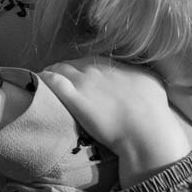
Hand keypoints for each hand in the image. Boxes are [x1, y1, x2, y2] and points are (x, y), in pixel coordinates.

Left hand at [40, 57, 189, 186]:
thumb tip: (138, 74)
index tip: (79, 74)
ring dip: (52, 72)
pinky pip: (51, 80)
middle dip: (66, 69)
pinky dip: (44, 78)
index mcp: (115, 65)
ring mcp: (83, 81)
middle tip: (61, 78)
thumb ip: (140, 74)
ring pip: (59, 68)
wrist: (145, 132)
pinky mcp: (73, 98)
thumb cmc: (154, 111)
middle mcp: (97, 68)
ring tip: (46, 79)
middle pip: (73, 63)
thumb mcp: (152, 83)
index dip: (82, 67)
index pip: (91, 60)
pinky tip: (38, 80)